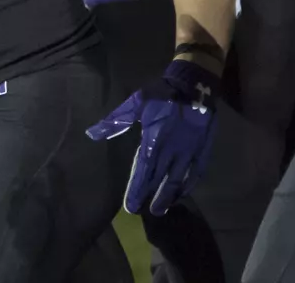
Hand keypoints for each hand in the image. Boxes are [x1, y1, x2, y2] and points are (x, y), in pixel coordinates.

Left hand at [88, 59, 218, 214]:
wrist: (194, 83)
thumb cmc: (162, 93)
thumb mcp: (137, 102)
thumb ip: (116, 121)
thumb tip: (92, 134)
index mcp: (153, 140)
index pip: (143, 172)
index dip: (137, 190)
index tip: (130, 206)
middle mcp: (171, 150)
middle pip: (160, 180)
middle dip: (151, 197)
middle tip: (145, 212)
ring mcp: (189, 151)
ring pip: (179, 180)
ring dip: (169, 196)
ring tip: (161, 209)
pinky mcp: (203, 148)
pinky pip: (197, 172)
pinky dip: (189, 184)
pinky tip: (183, 192)